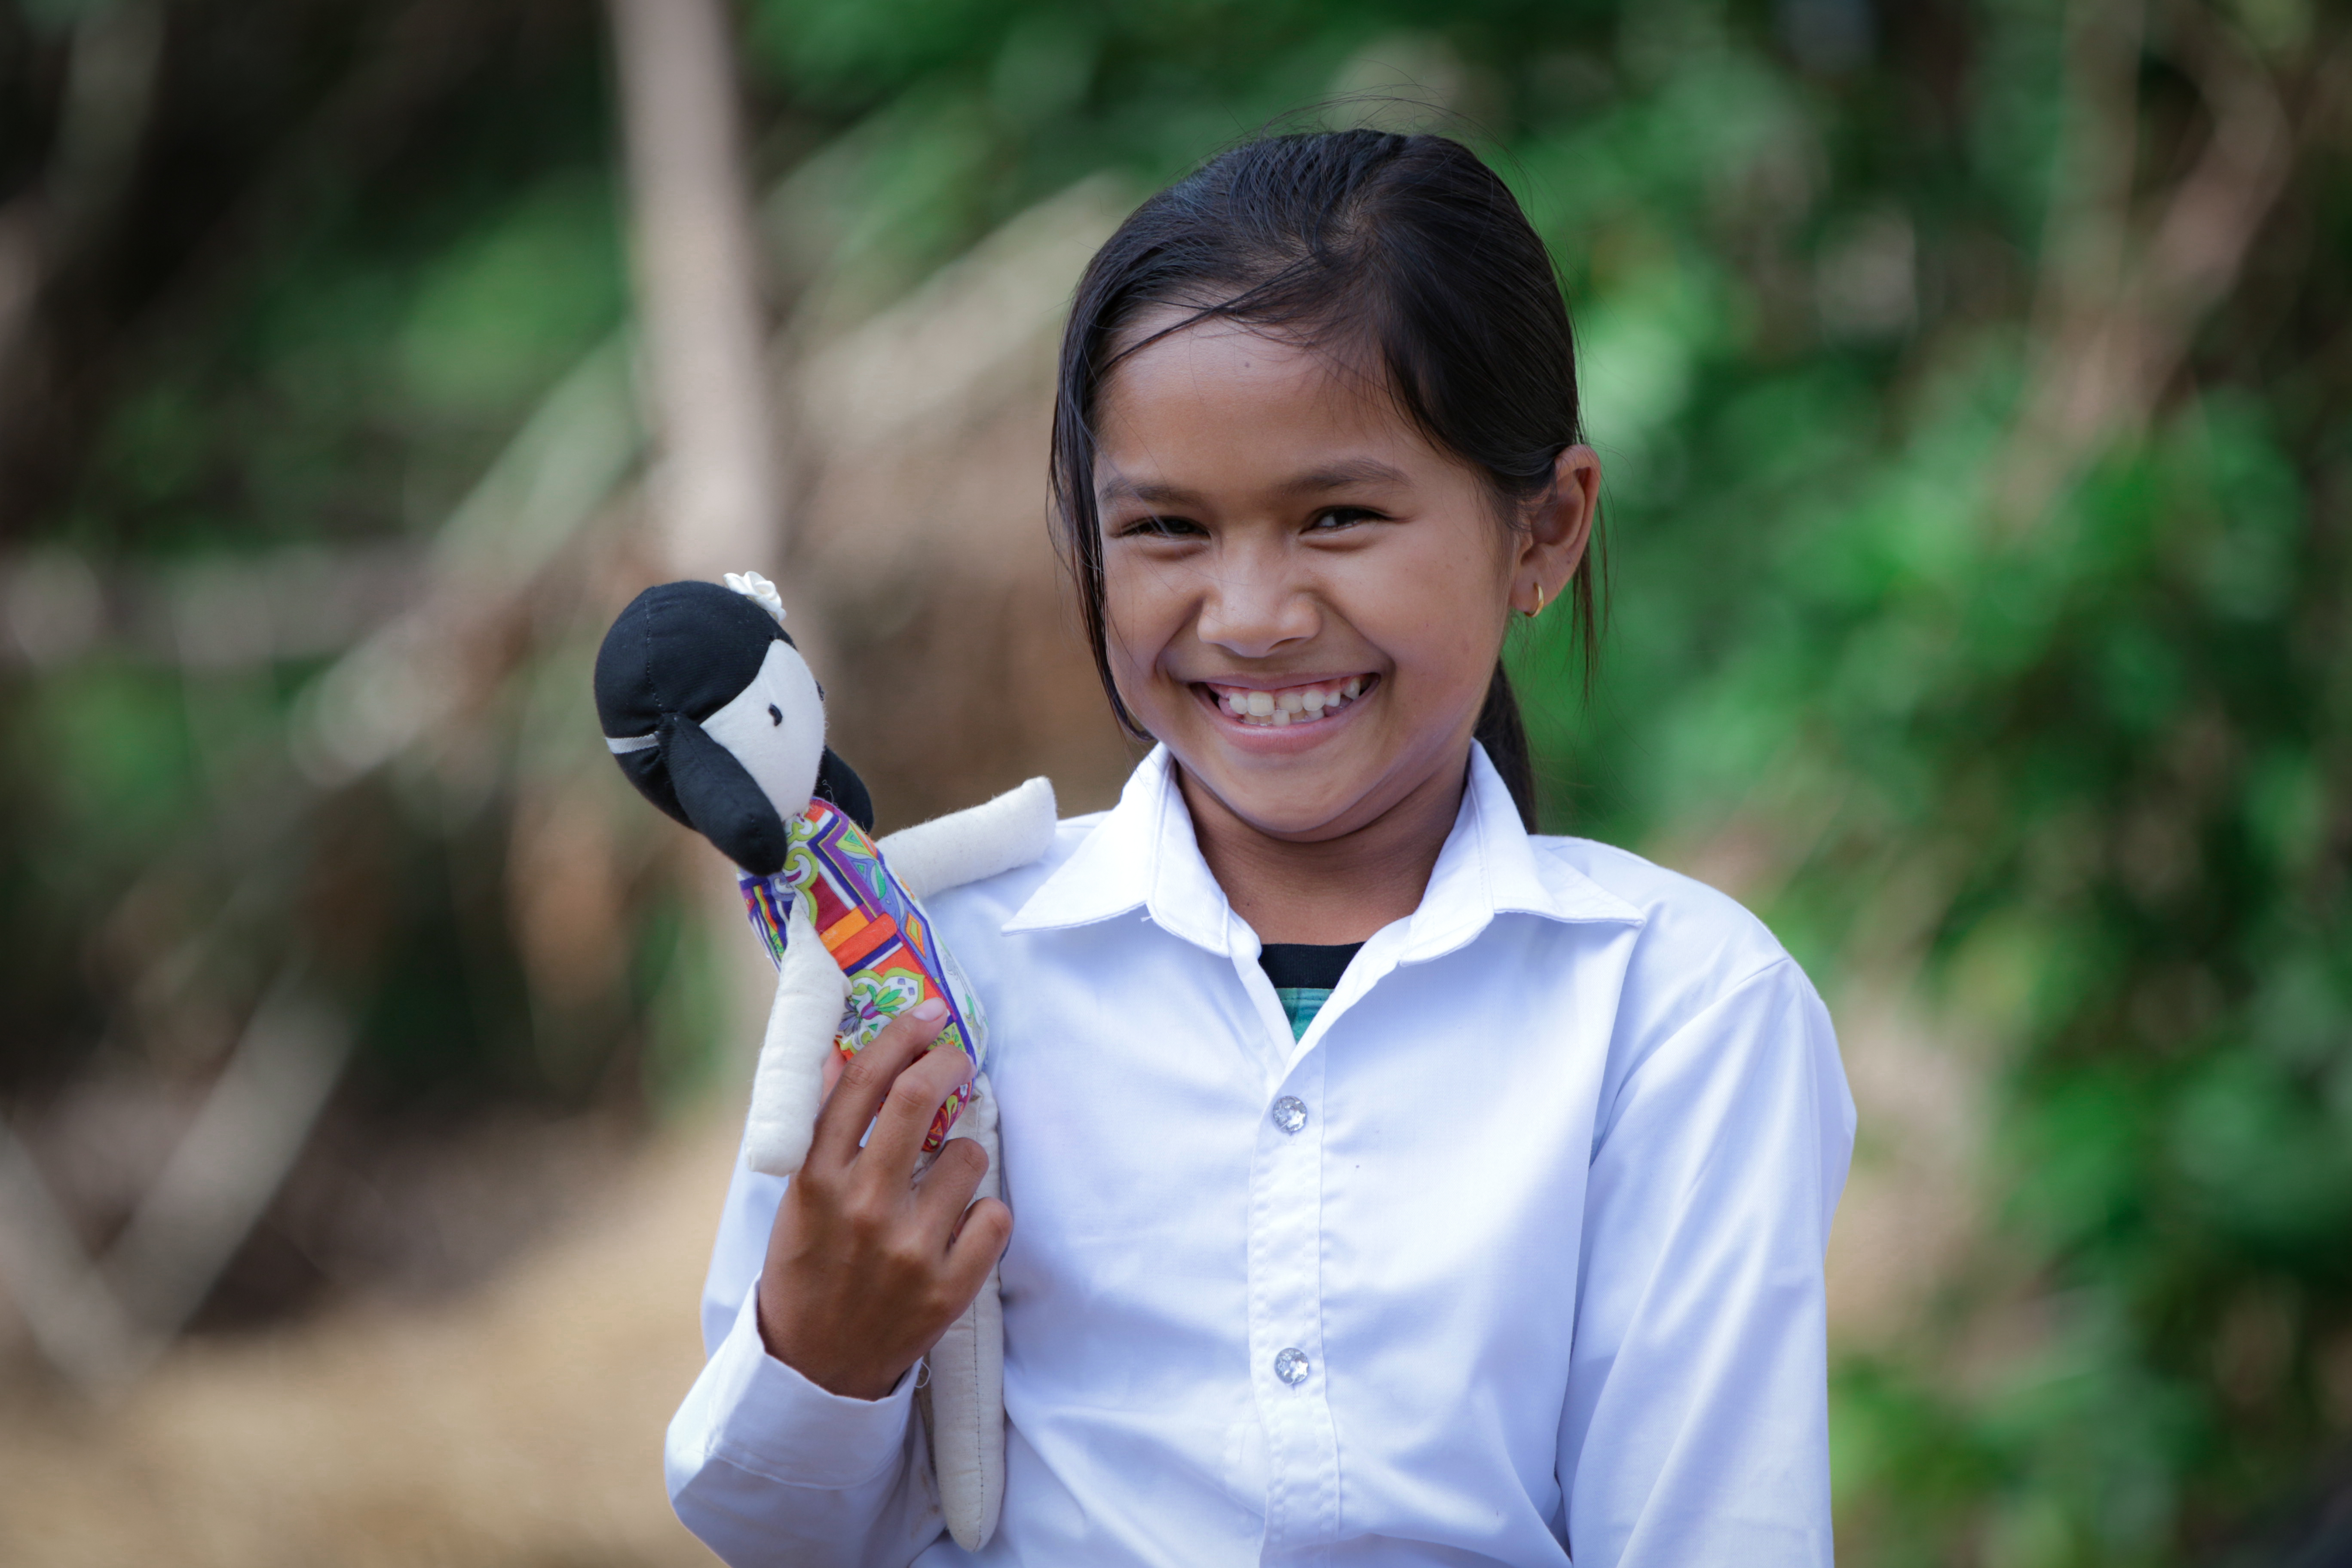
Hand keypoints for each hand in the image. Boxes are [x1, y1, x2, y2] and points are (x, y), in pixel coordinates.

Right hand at [756, 998, 1011, 1399]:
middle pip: (919, 1101)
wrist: (816, 1370)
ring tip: (938, 1184)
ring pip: (968, 1157)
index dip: (899, 1037)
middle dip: (946, 1063)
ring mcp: (909, 1250)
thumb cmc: (808, 1270)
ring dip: (962, 1157)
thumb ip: (820, 1129)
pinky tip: (958, 1227)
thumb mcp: (796, 1199)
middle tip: (955, 1059)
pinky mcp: (949, 1288)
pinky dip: (983, 1215)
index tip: (926, 1015)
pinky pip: (995, 1215)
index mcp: (816, 1181)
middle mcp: (862, 1208)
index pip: (860, 1084)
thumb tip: (839, 1051)